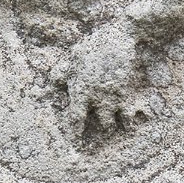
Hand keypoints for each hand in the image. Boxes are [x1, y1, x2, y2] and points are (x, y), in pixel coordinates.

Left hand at [65, 21, 153, 138]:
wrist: (121, 37)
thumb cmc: (95, 44)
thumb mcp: (75, 55)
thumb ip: (64, 71)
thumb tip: (53, 81)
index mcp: (81, 89)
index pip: (76, 119)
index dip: (75, 134)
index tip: (75, 145)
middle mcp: (97, 97)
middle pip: (100, 125)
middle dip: (99, 134)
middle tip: (97, 143)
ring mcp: (113, 96)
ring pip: (113, 123)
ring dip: (112, 128)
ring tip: (112, 134)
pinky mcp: (127, 92)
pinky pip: (128, 115)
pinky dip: (130, 122)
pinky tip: (130, 126)